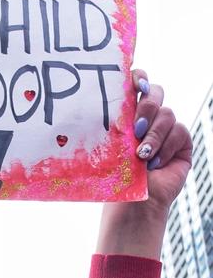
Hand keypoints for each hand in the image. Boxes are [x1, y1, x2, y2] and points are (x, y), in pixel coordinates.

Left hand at [96, 70, 192, 259]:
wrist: (133, 201)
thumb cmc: (115, 173)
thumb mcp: (109, 144)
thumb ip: (112, 122)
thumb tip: (95, 101)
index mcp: (128, 111)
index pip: (136, 81)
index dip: (138, 76)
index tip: (134, 83)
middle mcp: (149, 115)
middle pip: (156, 91)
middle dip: (146, 106)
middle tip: (134, 129)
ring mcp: (167, 127)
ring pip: (167, 114)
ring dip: (153, 136)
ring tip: (141, 156)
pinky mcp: (182, 141)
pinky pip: (180, 132)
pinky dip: (166, 147)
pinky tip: (154, 163)